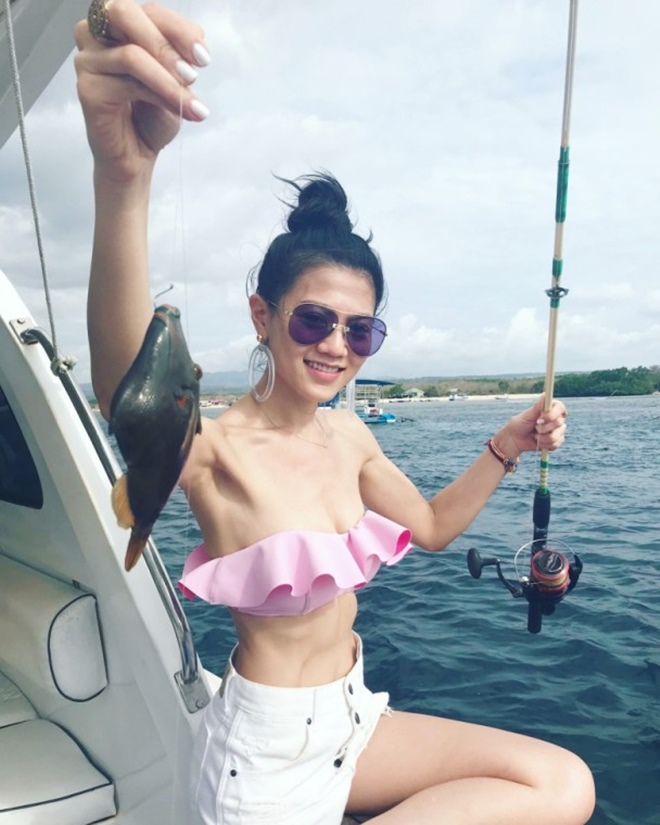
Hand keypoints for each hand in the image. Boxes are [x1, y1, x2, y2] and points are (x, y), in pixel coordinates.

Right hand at [74, 0, 209, 180]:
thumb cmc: (152, 114)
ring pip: (131, 54)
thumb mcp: (173, 79)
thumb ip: (177, 56)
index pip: (150, 10)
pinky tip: (177, 111)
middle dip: (165, 43)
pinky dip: (158, 96)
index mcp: (119, 26)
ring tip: (192, 103)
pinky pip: (127, 83)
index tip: (203, 59)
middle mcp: (96, 35)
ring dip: (168, 80)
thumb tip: (194, 52)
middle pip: (125, 13)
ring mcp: (88, 60)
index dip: (180, 29)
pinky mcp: (87, 88)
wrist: (137, 154)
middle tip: (192, 75)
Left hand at [495, 395, 567, 456]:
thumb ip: (538, 407)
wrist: (514, 440)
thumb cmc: (519, 424)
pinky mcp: (555, 441)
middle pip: (559, 422)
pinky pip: (555, 444)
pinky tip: (538, 442)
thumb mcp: (527, 415)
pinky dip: (544, 445)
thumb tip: (545, 394)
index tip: (540, 418)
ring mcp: (557, 430)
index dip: (552, 414)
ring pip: (557, 435)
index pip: (560, 407)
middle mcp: (556, 418)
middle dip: (544, 428)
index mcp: (550, 409)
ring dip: (542, 438)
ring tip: (534, 435)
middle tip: (534, 427)